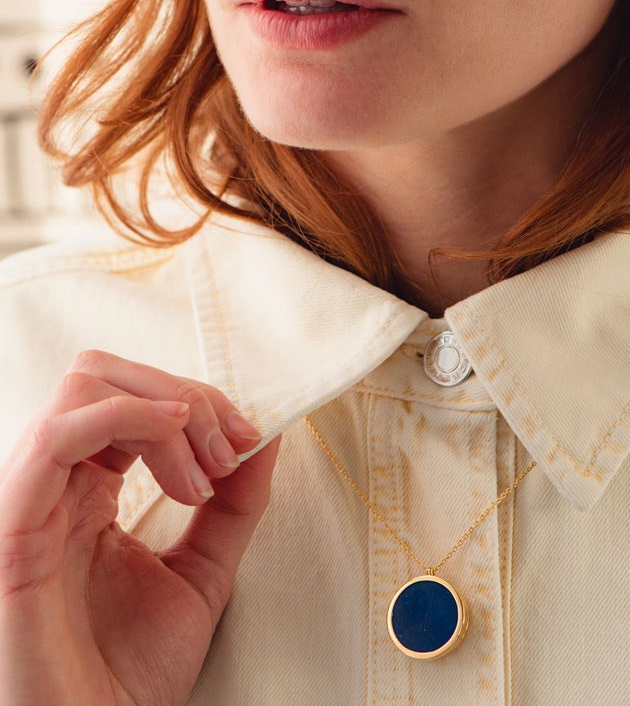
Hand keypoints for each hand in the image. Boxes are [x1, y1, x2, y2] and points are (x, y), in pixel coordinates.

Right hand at [0, 351, 279, 705]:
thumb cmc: (131, 675)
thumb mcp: (205, 572)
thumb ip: (234, 504)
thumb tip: (266, 436)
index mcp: (87, 491)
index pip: (130, 398)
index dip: (197, 400)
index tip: (249, 438)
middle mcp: (55, 485)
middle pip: (104, 375)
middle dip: (182, 393)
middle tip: (228, 446)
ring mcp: (32, 499)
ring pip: (83, 388)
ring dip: (163, 408)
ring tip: (203, 470)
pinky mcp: (16, 527)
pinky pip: (57, 437)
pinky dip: (126, 418)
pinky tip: (175, 444)